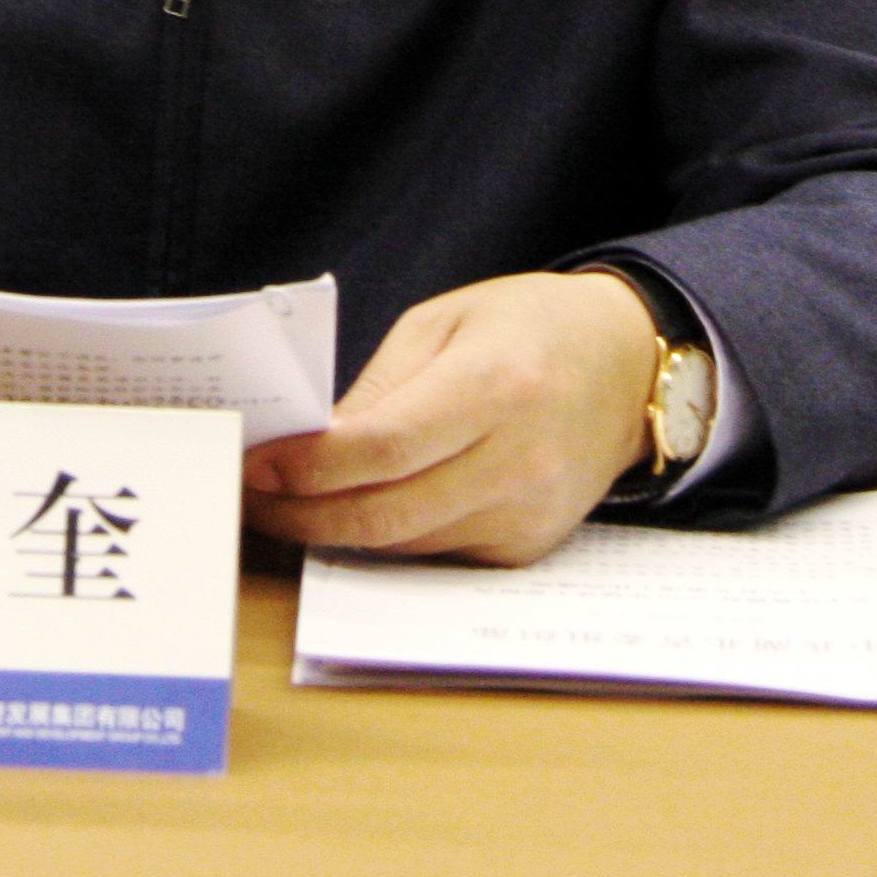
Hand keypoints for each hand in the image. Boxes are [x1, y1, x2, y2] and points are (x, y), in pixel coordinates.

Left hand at [240, 270, 660, 566]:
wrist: (626, 366)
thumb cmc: (529, 328)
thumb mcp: (444, 322)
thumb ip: (379, 387)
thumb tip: (308, 448)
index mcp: (497, 385)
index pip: (384, 447)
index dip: (309, 467)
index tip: (256, 465)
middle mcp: (519, 460)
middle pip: (386, 514)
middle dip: (303, 516)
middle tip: (250, 500)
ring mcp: (528, 512)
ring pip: (404, 545)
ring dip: (335, 531)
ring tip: (286, 505)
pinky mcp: (528, 546)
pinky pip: (436, 554)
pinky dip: (387, 538)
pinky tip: (353, 512)